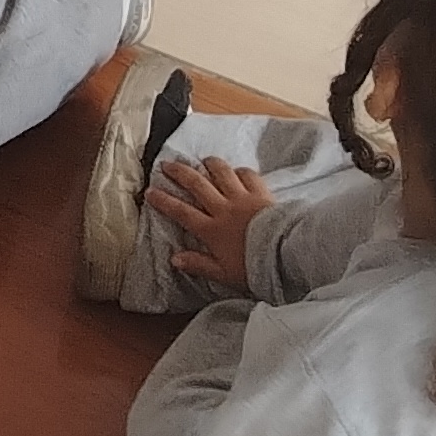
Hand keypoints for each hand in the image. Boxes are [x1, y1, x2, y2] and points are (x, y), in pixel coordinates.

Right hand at [147, 152, 276, 286]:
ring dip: (209, 164)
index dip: (164, 201)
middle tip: (166, 164)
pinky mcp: (261, 193)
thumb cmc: (255, 267)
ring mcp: (242, 198)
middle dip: (179, 173)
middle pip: (197, 185)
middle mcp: (223, 208)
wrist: (286, 253)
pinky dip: (240, 171)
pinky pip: (247, 176)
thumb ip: (199, 265)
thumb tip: (174, 259)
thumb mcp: (224, 274)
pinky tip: (237, 171)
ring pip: (221, 174)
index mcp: (212, 230)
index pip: (182, 212)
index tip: (150, 192)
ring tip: (202, 160)